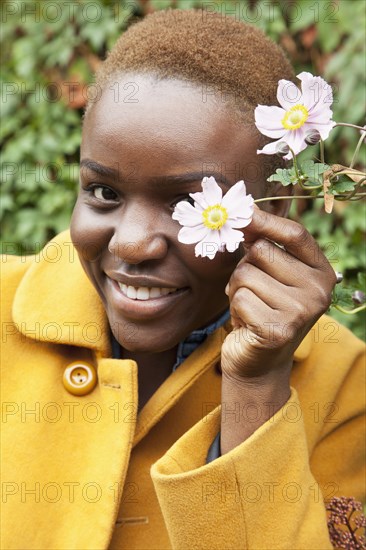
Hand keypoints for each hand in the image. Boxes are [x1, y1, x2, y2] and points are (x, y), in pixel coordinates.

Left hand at [221, 207, 336, 382]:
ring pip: (245, 274)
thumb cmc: (262, 311)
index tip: (243, 213)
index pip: (296, 234)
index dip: (266, 220)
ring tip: (250, 309)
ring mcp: (301, 311)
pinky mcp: (279, 329)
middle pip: (261, 251)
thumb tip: (246, 210)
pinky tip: (246, 324)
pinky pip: (239, 297)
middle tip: (251, 291)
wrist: (258, 363)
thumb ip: (264, 245)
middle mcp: (318, 291)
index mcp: (321, 272)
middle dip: (244, 268)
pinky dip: (235, 309)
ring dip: (237, 291)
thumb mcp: (271, 276)